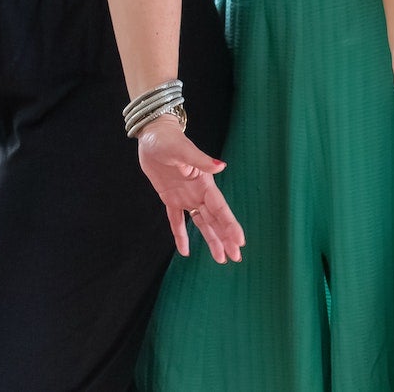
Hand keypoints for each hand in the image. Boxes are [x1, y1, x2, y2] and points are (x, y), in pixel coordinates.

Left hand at [136, 116, 243, 261]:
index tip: (240, 241)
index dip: (230, 225)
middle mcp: (198, 192)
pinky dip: (180, 235)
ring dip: (211, 239)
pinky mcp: (170, 198)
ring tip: (220, 258)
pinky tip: (185, 250)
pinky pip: (176, 220)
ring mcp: (185, 196)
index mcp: (204, 182)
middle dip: (225, 238)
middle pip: (215, 220)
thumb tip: (221, 167)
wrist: (153, 135)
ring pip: (201, 223)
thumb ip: (201, 160)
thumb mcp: (183, 150)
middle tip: (236, 257)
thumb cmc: (168, 140)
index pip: (220, 208)